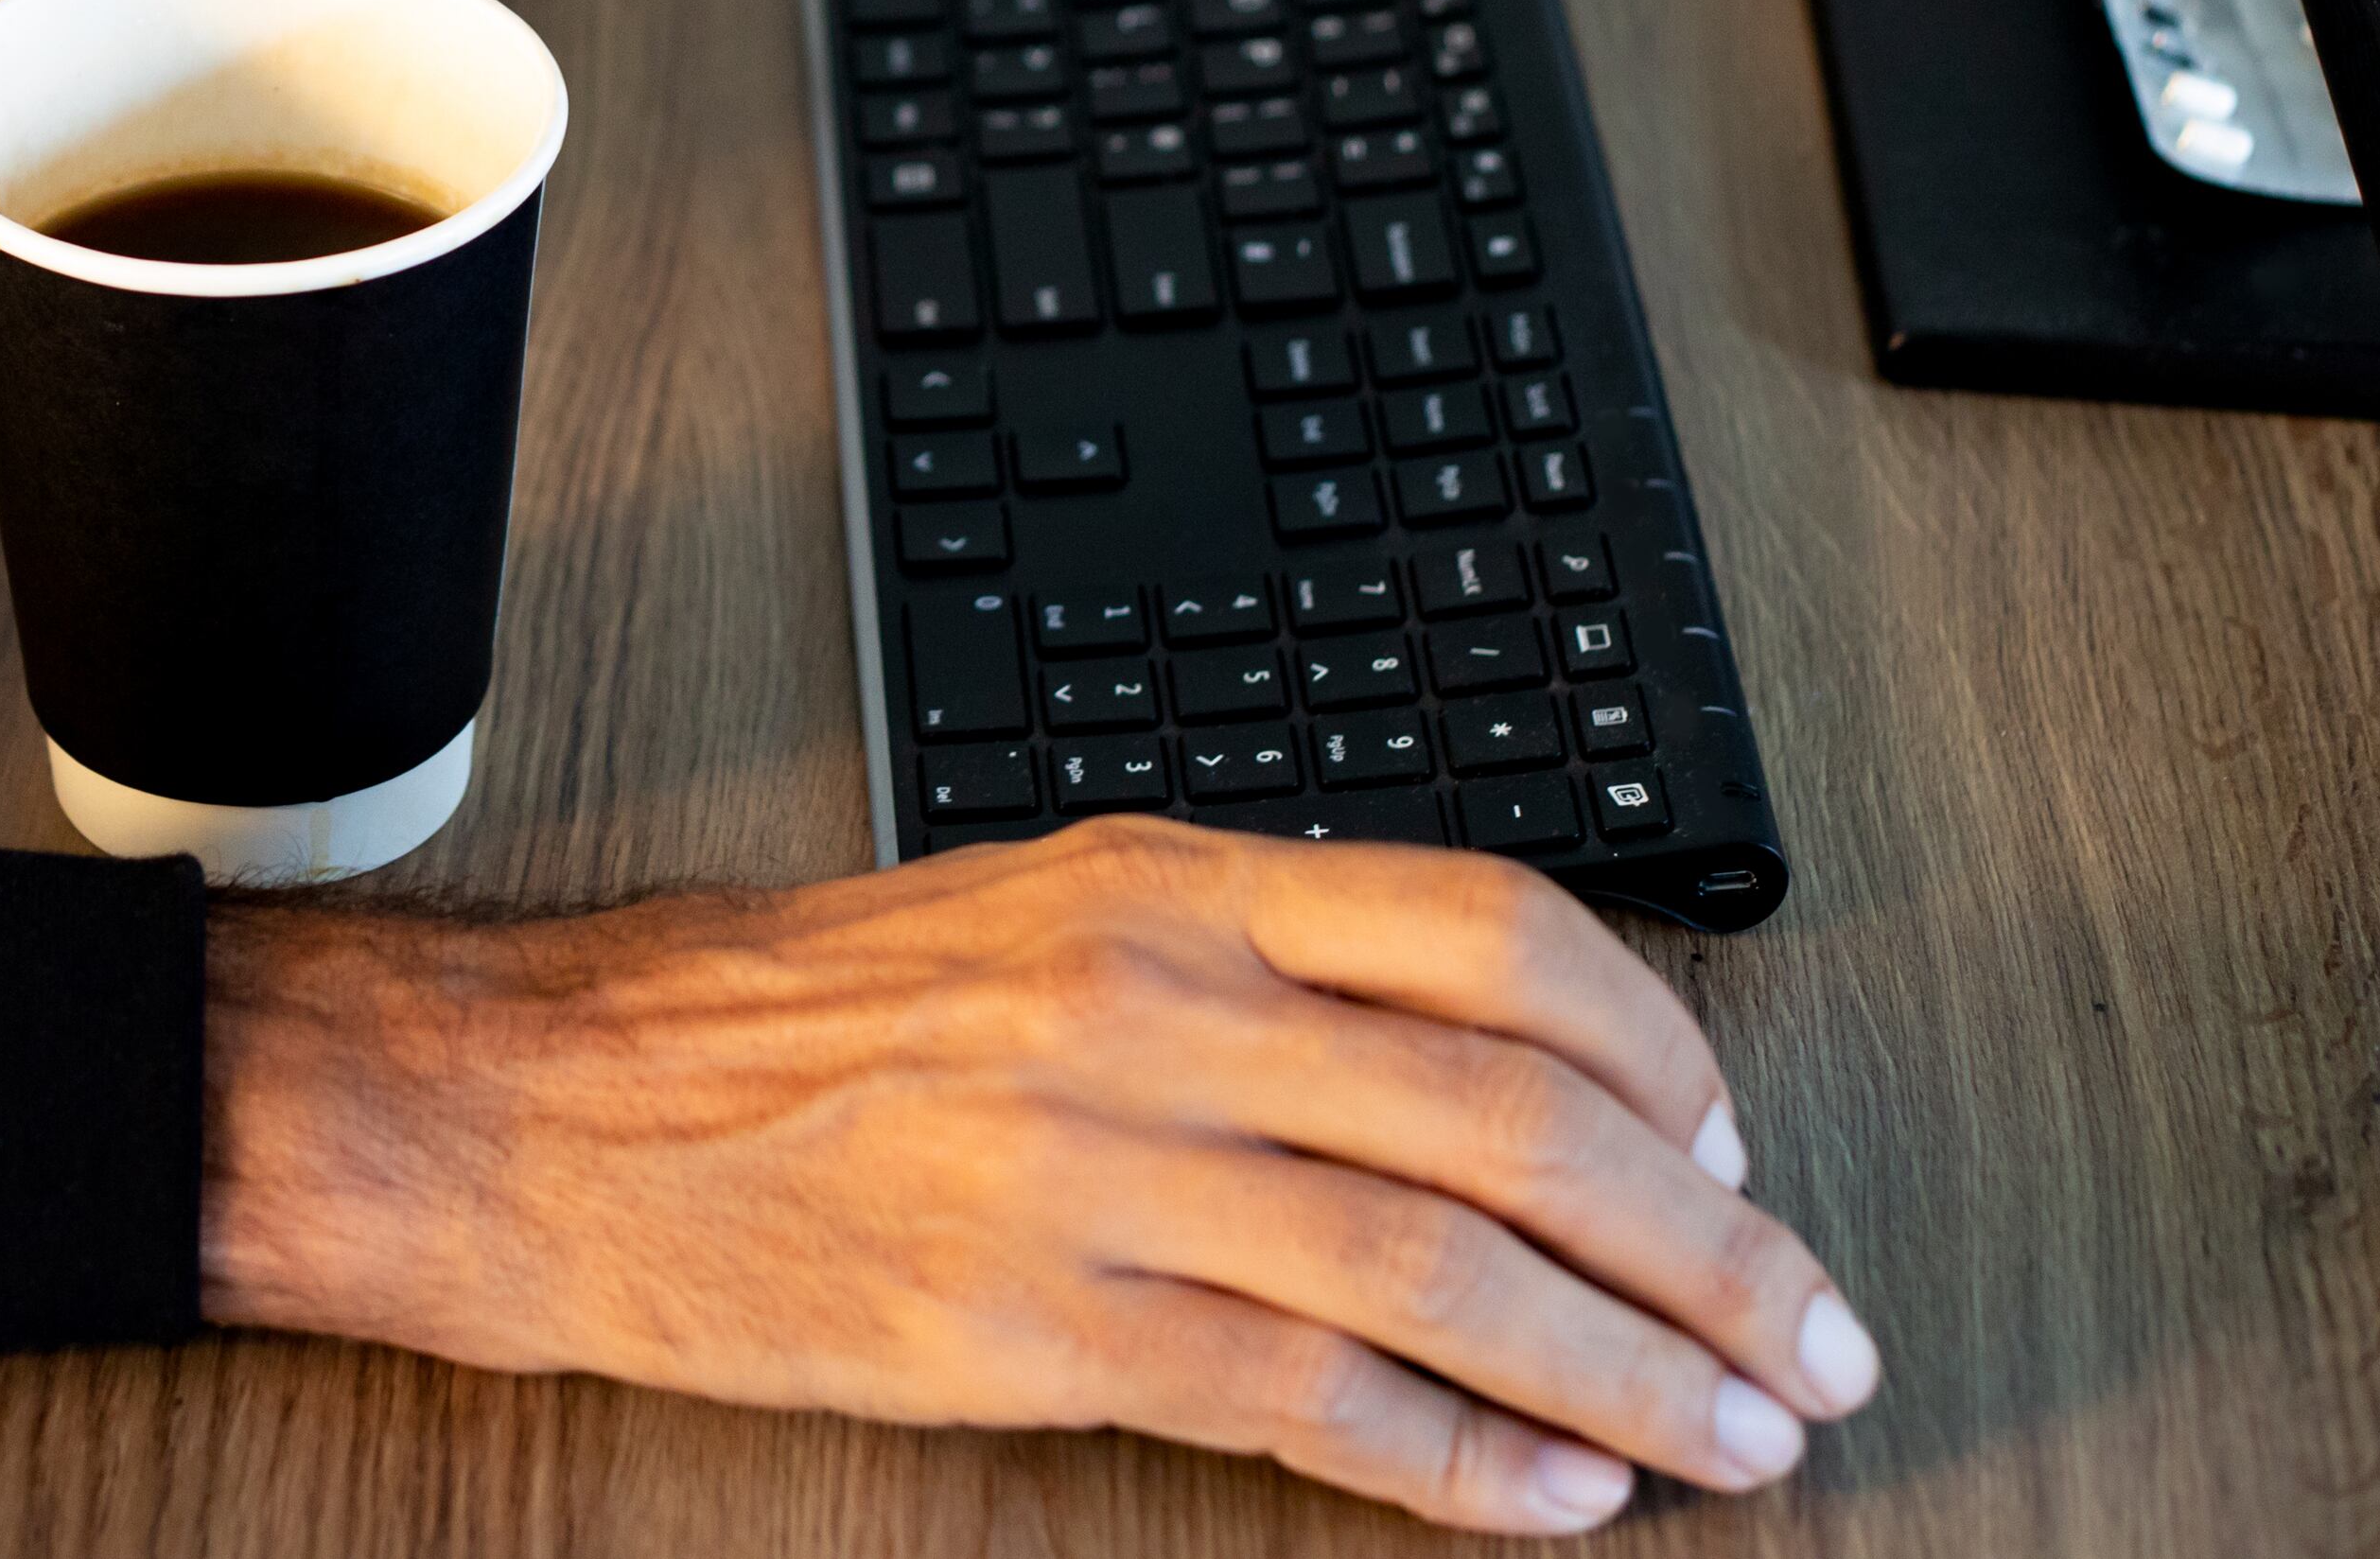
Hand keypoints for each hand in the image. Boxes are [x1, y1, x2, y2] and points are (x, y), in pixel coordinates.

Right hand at [204, 819, 1881, 1534]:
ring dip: (1630, 1370)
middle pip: (1520, 1117)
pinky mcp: (1040, 1328)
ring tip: (1730, 1440)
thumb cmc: (796, 1020)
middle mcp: (1155, 1005)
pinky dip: (1463, 1463)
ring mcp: (1100, 1168)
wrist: (568, 1109)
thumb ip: (1246, 957)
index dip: (1658, 1048)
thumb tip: (1482, 1046)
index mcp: (1166, 882)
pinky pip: (1312, 1403)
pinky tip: (1548, 1499)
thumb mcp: (1039, 915)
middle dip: (1710, 1245)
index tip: (1731, 1144)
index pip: (1496, 932)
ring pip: (1447, 1269)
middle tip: (1811, 1334)